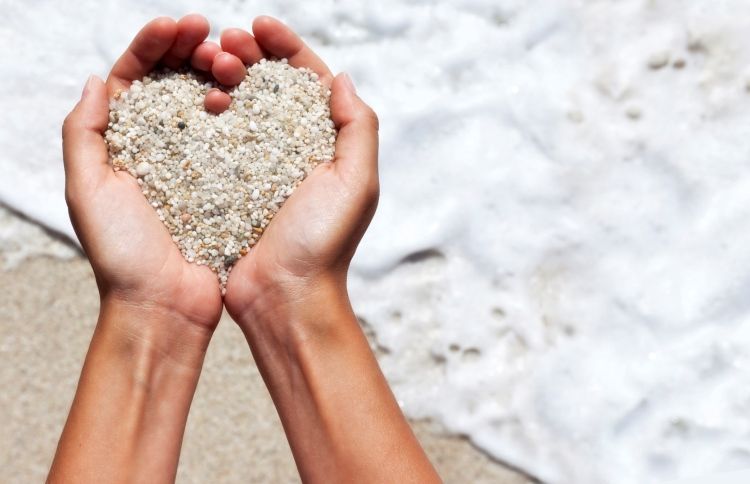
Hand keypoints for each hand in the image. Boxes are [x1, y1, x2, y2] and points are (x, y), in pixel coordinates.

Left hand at [63, 14, 251, 330]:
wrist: (166, 305)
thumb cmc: (122, 254)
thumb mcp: (87, 189)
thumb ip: (84, 133)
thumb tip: (99, 80)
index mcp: (120, 144)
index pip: (132, 79)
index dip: (152, 45)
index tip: (178, 25)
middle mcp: (157, 148)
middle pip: (171, 82)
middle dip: (188, 48)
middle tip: (211, 32)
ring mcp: (194, 163)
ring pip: (204, 101)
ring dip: (216, 71)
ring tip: (231, 58)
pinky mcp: (226, 181)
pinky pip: (232, 135)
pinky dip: (238, 108)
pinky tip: (245, 93)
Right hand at [223, 17, 379, 325]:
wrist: (283, 298)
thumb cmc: (323, 244)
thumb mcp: (356, 182)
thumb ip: (359, 128)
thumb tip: (341, 78)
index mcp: (328, 145)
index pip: (309, 81)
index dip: (287, 47)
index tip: (260, 25)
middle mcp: (294, 151)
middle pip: (271, 86)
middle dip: (251, 54)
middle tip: (228, 41)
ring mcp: (259, 167)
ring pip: (241, 106)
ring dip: (226, 75)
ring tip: (210, 63)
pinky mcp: (228, 185)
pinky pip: (216, 138)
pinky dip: (208, 111)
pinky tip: (198, 97)